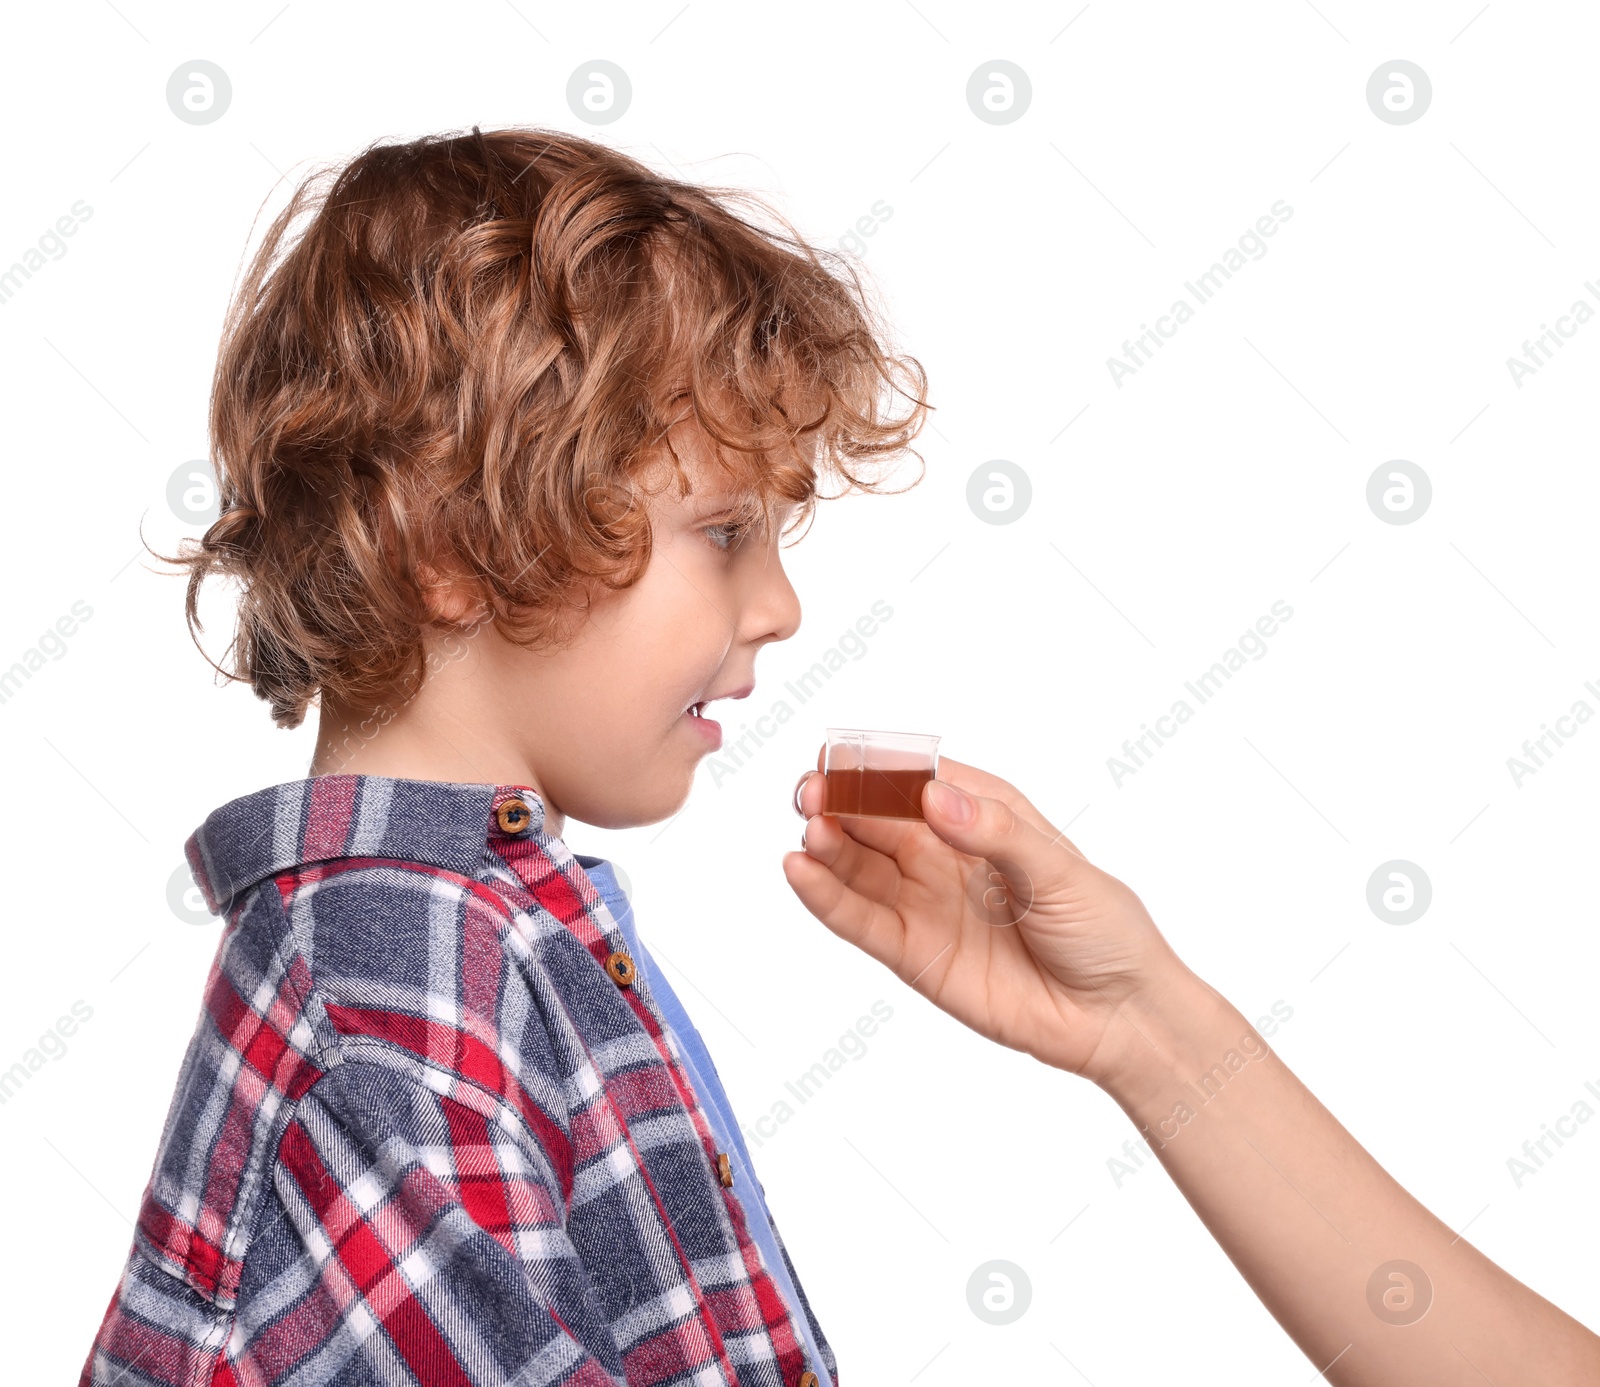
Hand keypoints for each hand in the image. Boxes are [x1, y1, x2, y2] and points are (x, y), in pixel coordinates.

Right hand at [781, 749, 1200, 1083]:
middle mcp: (943, 851)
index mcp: (983, 812)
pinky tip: (801, 872)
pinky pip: (859, 919)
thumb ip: (996, 834)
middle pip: (874, 817)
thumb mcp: (1059, 872)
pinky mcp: (912, 952)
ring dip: (827, 845)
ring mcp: (924, 901)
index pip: (917, 777)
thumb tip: (936, 798)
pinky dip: (825, 897)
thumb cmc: (1103, 931)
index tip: (842, 756)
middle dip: (838, 800)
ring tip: (810, 831)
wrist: (1117, 1017)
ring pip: (857, 864)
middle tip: (811, 793)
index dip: (876, 765)